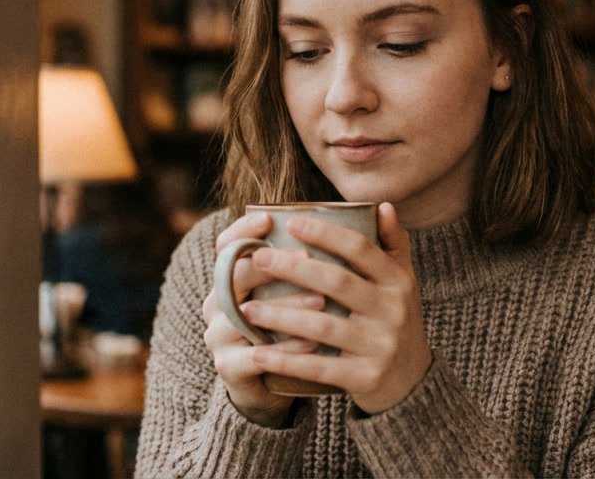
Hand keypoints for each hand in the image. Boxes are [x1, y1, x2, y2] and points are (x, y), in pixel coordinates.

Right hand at [201, 211, 322, 427]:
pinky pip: (256, 357)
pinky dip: (286, 350)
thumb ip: (323, 254)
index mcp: (230, 278)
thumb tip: (377, 210)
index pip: (226, 246)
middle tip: (307, 257)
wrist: (273, 383)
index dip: (242, 230)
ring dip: (285, 308)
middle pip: (233, 275)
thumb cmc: (292, 326)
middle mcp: (217, 303)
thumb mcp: (299, 290)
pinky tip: (314, 344)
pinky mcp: (229, 367)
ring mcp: (219, 336)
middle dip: (271, 266)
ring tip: (321, 302)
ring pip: (245, 316)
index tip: (270, 219)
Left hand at [237, 202, 430, 414]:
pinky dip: (285, 360)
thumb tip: (382, 205)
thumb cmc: (397, 323)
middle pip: (337, 282)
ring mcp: (381, 345)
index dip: (326, 234)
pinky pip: (319, 367)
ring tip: (246, 308)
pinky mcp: (366, 377)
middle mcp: (393, 311)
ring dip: (281, 316)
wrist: (413, 383)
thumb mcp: (404, 284)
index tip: (291, 223)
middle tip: (257, 258)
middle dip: (294, 268)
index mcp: (398, 282)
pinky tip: (257, 353)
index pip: (360, 249)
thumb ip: (393, 245)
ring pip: (323, 326)